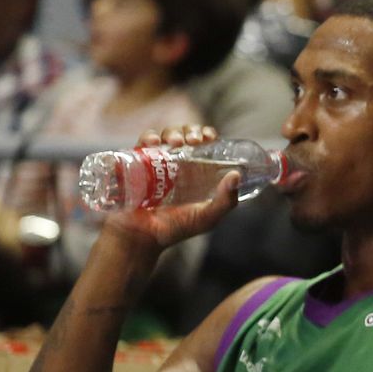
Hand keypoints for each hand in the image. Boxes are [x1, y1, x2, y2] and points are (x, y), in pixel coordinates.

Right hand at [102, 125, 239, 252]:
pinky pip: (141, 144)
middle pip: (185, 134)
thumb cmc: (174, 230)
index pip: (204, 143)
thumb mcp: (206, 218)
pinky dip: (147, 138)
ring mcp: (155, 163)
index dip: (207, 133)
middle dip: (191, 130)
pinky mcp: (135, 165)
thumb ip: (225, 201)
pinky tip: (153, 143)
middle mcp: (176, 163)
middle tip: (194, 141)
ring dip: (172, 132)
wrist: (140, 241)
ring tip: (176, 143)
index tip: (210, 137)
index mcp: (195, 171)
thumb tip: (236, 175)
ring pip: (165, 135)